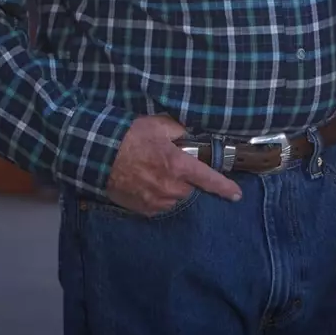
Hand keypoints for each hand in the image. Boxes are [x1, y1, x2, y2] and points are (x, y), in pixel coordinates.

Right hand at [105, 115, 241, 214]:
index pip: (209, 180)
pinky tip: (147, 184)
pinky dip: (158, 197)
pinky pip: (159, 206)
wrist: (99, 154)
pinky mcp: (143, 209)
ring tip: (156, 174)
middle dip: (186, 180)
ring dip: (172, 189)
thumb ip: (179, 130)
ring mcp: (156, 200)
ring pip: (175, 198)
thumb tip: (190, 134)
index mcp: (178, 165)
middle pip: (190, 190)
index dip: (225, 188)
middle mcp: (170, 187)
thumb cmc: (129, 137)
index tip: (237, 195)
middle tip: (171, 167)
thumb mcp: (158, 125)